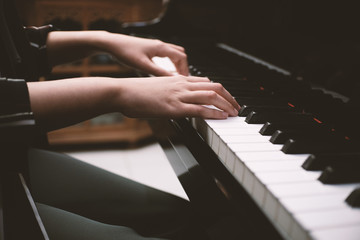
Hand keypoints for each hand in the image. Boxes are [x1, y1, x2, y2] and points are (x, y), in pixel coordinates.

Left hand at [104, 33, 188, 75]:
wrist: (113, 44)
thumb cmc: (126, 52)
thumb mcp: (143, 66)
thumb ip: (159, 73)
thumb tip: (172, 79)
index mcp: (160, 48)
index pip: (181, 57)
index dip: (185, 69)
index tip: (184, 79)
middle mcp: (159, 45)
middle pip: (180, 53)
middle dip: (183, 66)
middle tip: (181, 78)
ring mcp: (155, 45)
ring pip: (173, 53)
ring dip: (177, 63)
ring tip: (175, 75)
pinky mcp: (150, 48)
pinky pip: (166, 53)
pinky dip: (169, 61)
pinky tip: (164, 70)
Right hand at [116, 75, 239, 118]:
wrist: (122, 92)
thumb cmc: (136, 91)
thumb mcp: (157, 87)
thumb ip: (170, 91)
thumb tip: (177, 100)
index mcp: (178, 79)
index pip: (206, 81)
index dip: (221, 90)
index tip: (227, 98)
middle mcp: (182, 84)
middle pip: (214, 86)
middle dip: (229, 96)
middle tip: (237, 106)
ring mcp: (179, 95)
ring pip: (211, 96)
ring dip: (226, 104)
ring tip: (235, 113)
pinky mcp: (174, 107)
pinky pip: (200, 109)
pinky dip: (214, 113)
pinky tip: (222, 117)